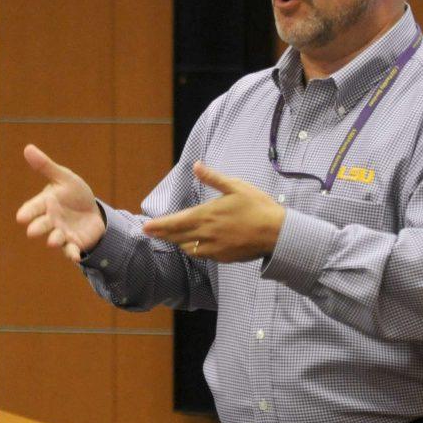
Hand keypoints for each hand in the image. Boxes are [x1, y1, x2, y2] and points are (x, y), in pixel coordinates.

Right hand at [15, 144, 105, 261]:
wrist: (91, 211)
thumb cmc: (73, 193)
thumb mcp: (64, 178)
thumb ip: (46, 166)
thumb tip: (28, 148)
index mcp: (46, 203)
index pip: (34, 207)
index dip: (28, 212)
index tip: (21, 217)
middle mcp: (51, 220)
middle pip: (43, 224)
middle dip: (38, 227)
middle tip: (32, 231)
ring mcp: (62, 232)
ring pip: (56, 238)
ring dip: (54, 240)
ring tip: (52, 241)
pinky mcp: (74, 242)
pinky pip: (71, 249)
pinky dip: (72, 253)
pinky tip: (76, 256)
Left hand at [142, 162, 284, 262]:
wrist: (277, 233)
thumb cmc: (258, 206)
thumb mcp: (236, 186)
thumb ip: (213, 178)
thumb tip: (196, 165)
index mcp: (207, 214)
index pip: (176, 222)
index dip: (159, 225)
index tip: (145, 227)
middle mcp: (207, 233)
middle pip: (177, 237)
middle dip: (163, 234)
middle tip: (151, 232)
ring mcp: (214, 248)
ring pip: (188, 248)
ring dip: (178, 242)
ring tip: (171, 236)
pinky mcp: (223, 257)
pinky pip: (202, 255)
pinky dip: (194, 249)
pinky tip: (194, 245)